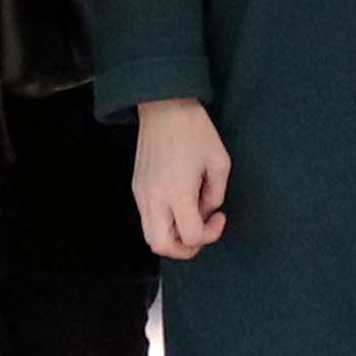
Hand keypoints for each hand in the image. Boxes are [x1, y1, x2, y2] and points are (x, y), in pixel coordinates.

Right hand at [133, 99, 232, 259]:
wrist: (163, 106)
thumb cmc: (195, 131)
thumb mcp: (219, 162)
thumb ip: (216, 194)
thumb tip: (207, 210)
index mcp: (178, 193)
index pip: (190, 235)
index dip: (210, 234)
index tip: (219, 217)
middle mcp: (155, 198)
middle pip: (161, 246)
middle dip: (184, 249)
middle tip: (200, 234)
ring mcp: (141, 194)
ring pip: (149, 236)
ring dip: (171, 238)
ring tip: (189, 221)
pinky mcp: (136, 186)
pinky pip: (146, 218)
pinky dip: (162, 223)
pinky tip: (177, 206)